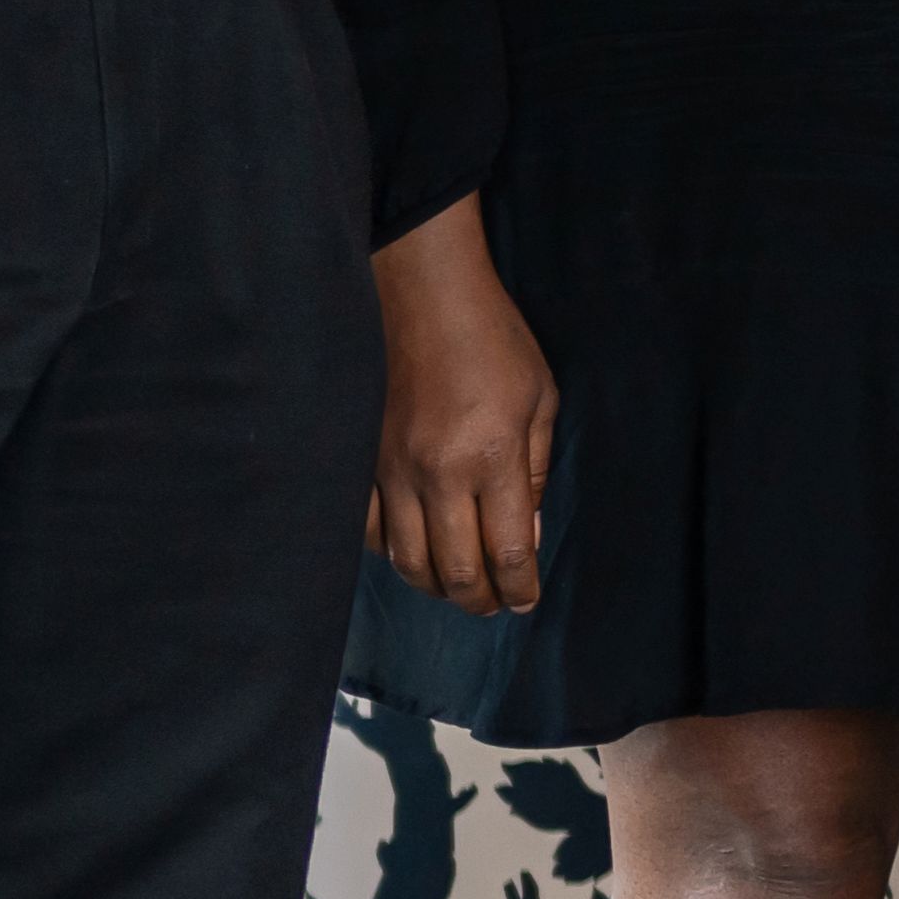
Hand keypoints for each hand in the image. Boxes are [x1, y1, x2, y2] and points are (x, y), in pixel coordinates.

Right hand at [367, 200, 559, 612]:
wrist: (421, 294)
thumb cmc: (493, 340)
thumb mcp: (540, 400)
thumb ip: (534, 473)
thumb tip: (524, 535)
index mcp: (491, 458)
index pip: (506, 552)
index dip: (519, 588)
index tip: (526, 602)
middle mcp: (437, 474)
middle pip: (453, 571)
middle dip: (478, 601)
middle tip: (494, 605)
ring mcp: (390, 470)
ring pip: (405, 560)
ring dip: (433, 585)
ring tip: (456, 588)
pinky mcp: (359, 460)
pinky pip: (366, 529)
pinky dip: (390, 553)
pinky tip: (411, 550)